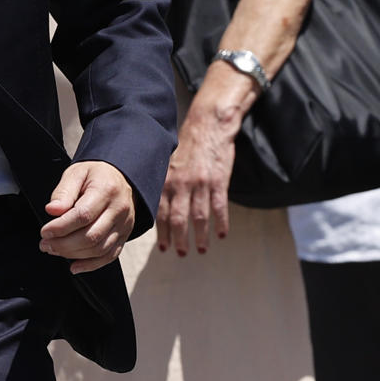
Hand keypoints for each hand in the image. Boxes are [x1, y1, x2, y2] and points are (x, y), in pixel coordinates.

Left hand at [41, 161, 136, 273]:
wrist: (120, 177)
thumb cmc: (94, 175)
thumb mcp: (76, 173)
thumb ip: (63, 192)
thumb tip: (52, 210)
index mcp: (106, 191)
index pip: (83, 215)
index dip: (61, 227)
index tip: (44, 231)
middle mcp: (119, 210)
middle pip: (91, 235)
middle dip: (64, 244)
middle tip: (45, 244)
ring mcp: (124, 226)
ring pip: (100, 248)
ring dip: (73, 254)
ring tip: (53, 250)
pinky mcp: (124, 236)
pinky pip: (110, 256)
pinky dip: (91, 265)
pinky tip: (74, 267)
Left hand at [157, 106, 233, 255]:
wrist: (208, 126)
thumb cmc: (187, 147)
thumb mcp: (168, 164)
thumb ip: (164, 185)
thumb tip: (157, 209)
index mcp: (166, 181)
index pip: (161, 212)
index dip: (161, 232)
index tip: (163, 247)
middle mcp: (180, 184)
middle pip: (178, 218)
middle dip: (178, 238)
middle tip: (180, 253)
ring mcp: (200, 183)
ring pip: (198, 216)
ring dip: (200, 236)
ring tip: (201, 249)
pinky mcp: (219, 181)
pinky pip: (219, 206)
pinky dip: (220, 222)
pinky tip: (221, 234)